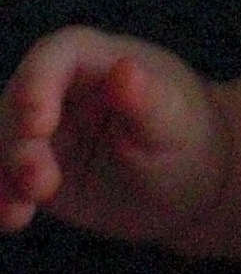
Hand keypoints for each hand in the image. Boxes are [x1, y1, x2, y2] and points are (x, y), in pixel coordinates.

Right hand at [0, 28, 227, 245]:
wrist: (189, 188)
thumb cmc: (189, 142)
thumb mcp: (174, 125)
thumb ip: (146, 99)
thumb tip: (123, 67)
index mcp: (102, 59)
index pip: (59, 53)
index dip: (38, 81)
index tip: (38, 124)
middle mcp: (64, 87)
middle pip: (19, 100)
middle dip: (19, 143)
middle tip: (40, 184)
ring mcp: (46, 128)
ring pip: (3, 140)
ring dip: (3, 175)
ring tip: (18, 214)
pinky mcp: (35, 164)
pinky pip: (4, 175)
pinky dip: (1, 196)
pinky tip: (12, 219)